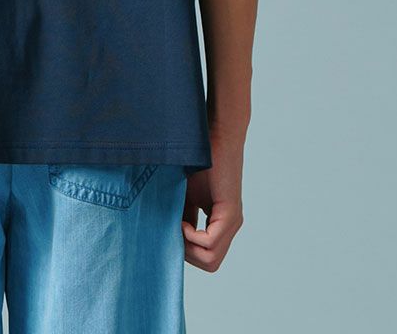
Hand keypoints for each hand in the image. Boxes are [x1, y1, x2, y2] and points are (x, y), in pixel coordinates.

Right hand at [182, 131, 243, 271]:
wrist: (216, 135)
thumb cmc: (197, 159)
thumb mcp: (183, 194)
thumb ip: (179, 215)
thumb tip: (164, 237)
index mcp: (220, 222)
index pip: (204, 255)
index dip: (184, 249)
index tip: (168, 231)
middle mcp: (230, 226)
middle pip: (209, 263)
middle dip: (186, 253)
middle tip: (172, 230)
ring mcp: (232, 222)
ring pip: (211, 259)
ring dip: (188, 246)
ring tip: (176, 223)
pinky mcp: (230, 214)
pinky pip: (209, 243)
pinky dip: (191, 237)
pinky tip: (182, 219)